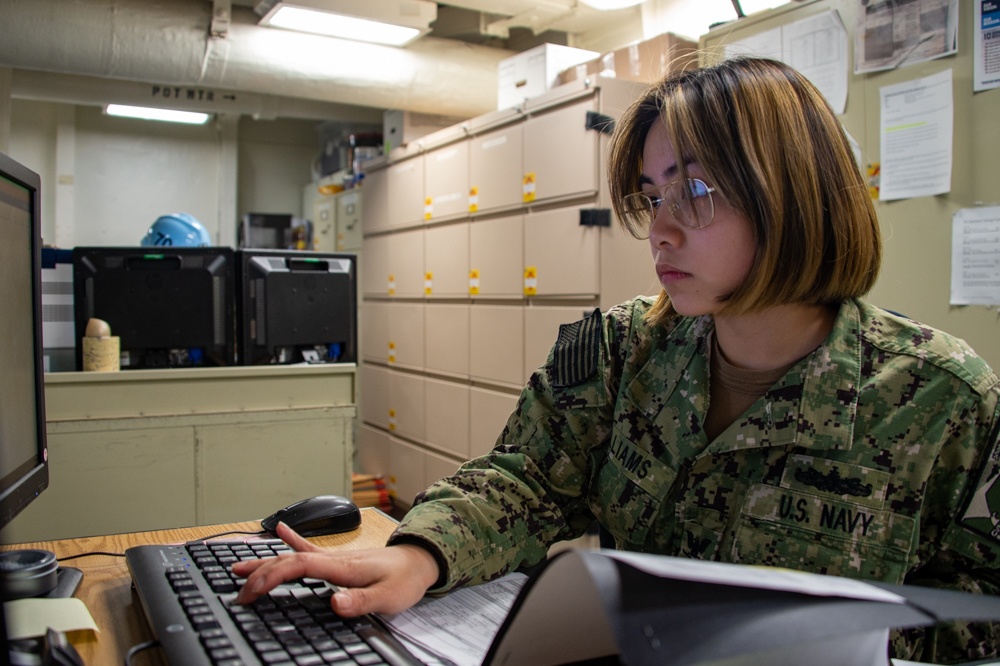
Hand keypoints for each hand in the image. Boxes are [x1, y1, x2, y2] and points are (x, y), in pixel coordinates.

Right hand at [232, 521, 439, 616]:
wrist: (420, 560)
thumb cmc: (405, 579)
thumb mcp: (388, 597)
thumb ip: (361, 600)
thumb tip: (335, 603)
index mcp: (341, 567)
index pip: (298, 566)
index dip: (272, 576)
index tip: (252, 590)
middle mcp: (333, 559)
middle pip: (289, 561)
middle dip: (260, 574)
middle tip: (238, 590)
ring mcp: (334, 557)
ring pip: (292, 555)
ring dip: (265, 560)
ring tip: (238, 567)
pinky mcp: (338, 559)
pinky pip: (309, 547)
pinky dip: (291, 539)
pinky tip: (279, 530)